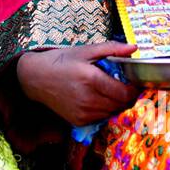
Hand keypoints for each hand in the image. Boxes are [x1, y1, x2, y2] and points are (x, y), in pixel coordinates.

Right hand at [16, 41, 138, 125]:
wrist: (35, 77)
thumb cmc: (61, 61)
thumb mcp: (85, 50)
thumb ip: (111, 49)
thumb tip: (134, 48)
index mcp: (92, 79)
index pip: (125, 93)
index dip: (134, 89)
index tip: (134, 82)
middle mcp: (88, 99)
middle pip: (121, 105)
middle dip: (126, 96)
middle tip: (122, 85)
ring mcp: (83, 113)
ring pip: (112, 113)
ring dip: (115, 104)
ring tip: (108, 91)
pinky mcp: (78, 121)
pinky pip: (101, 118)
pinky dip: (103, 110)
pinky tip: (96, 98)